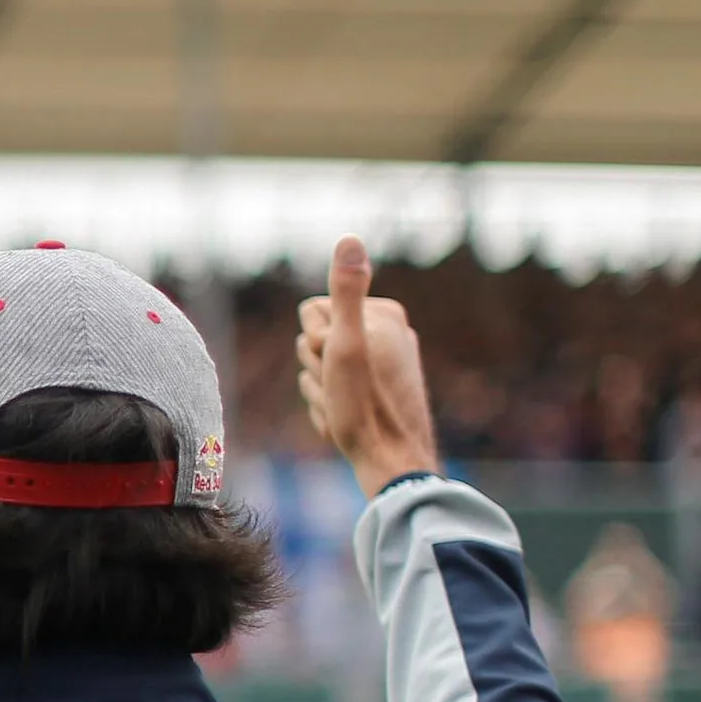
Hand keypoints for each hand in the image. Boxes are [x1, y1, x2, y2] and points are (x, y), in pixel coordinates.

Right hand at [296, 235, 441, 498]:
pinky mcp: (378, 389)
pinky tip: (347, 419)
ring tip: (343, 407)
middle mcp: (388, 333)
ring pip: (319, 366)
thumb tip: (350, 238)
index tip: (336, 365)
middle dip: (315, 367)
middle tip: (340, 390)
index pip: (310, 312)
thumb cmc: (365, 407)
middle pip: (312, 338)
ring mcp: (384, 362)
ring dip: (320, 390)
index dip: (312, 342)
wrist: (390, 462)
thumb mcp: (347, 345)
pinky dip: (332, 405)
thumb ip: (344, 292)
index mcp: (383, 314)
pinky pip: (334, 389)